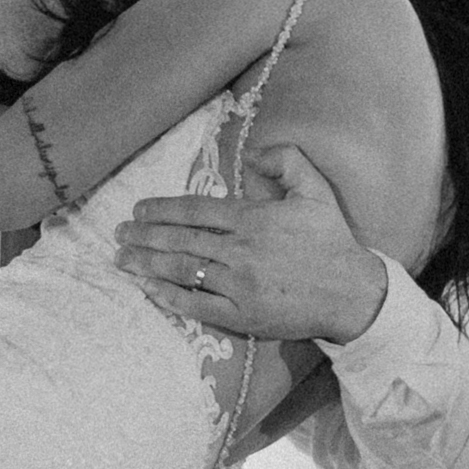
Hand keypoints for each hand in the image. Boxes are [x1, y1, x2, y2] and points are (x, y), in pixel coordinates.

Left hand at [114, 145, 386, 339]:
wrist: (352, 293)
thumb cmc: (332, 240)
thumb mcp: (315, 189)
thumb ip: (285, 160)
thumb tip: (250, 153)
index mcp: (253, 219)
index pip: (195, 210)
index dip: (161, 209)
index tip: (139, 210)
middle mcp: (240, 251)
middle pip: (180, 240)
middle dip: (143, 236)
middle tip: (117, 234)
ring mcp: (238, 285)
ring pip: (182, 270)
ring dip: (147, 263)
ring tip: (122, 258)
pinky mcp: (241, 315)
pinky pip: (197, 305)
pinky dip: (169, 296)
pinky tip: (148, 288)